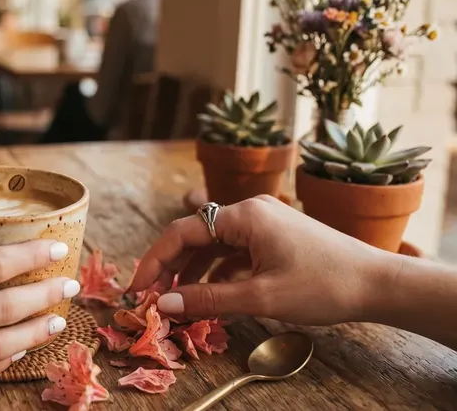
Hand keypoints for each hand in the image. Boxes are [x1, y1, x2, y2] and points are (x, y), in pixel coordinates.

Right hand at [130, 195, 398, 325]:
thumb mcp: (260, 296)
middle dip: (171, 267)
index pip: (182, 232)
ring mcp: (263, 222)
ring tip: (179, 301)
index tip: (138, 290)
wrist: (377, 283)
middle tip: (154, 298)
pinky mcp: (273, 236)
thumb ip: (207, 298)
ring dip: (193, 271)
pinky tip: (211, 295)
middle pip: (194, 235)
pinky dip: (217, 272)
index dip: (154, 261)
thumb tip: (163, 304)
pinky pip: (233, 250)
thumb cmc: (323, 285)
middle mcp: (249, 210)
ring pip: (213, 244)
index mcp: (243, 215)